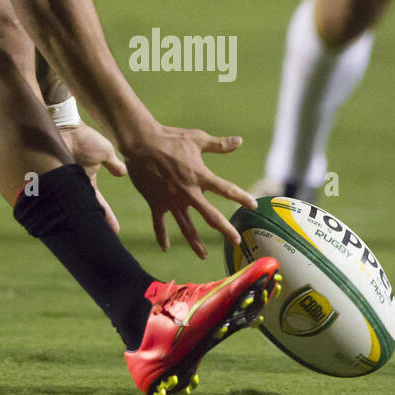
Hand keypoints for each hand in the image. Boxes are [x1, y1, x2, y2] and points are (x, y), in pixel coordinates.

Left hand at [59, 122, 126, 232]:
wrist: (64, 126)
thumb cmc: (85, 138)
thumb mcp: (104, 151)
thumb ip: (113, 164)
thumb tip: (124, 173)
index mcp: (86, 181)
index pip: (98, 204)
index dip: (107, 218)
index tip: (115, 231)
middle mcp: (73, 186)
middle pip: (82, 211)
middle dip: (90, 226)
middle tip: (96, 242)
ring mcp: (61, 184)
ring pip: (67, 209)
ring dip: (74, 222)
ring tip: (80, 239)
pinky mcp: (49, 181)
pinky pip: (52, 200)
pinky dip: (55, 212)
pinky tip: (57, 225)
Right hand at [121, 122, 257, 258]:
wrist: (141, 143)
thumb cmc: (170, 138)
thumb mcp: (197, 139)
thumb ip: (219, 145)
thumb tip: (240, 141)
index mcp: (200, 176)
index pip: (226, 189)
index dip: (241, 197)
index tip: (253, 205)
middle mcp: (188, 192)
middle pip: (210, 216)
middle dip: (225, 230)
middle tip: (236, 242)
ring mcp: (172, 200)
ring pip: (186, 227)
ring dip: (195, 242)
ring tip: (203, 256)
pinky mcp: (156, 203)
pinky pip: (159, 224)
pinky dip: (162, 236)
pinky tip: (165, 249)